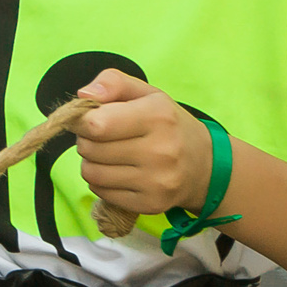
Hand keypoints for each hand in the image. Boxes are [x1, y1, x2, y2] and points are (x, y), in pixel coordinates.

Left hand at [74, 68, 210, 216]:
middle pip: (89, 149)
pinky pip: (100, 191)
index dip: (82, 121)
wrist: (204, 165)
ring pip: (90, 172)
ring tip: (113, 155)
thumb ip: (113, 82)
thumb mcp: (147, 94)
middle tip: (106, 138)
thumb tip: (84, 94)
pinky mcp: (151, 203)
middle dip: (88, 140)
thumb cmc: (167, 124)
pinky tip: (120, 172)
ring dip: (92, 162)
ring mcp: (157, 181)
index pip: (95, 124)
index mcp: (158, 116)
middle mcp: (161, 150)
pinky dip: (101, 181)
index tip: (89, 119)